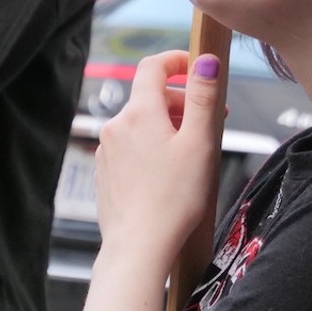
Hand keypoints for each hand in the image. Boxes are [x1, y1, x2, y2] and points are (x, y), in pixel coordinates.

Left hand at [94, 52, 221, 268]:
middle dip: (179, 103)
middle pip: (150, 97)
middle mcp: (117, 125)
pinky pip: (129, 147)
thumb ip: (203, 97)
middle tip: (207, 123)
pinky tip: (165, 175)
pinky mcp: (104, 173)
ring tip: (188, 155)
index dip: (175, 60)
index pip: (153, 66)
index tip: (194, 67)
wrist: (138, 250)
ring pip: (140, 124)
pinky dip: (148, 148)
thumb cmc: (174, 200)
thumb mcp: (199, 142)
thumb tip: (205, 60)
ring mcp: (107, 150)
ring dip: (164, 128)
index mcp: (140, 112)